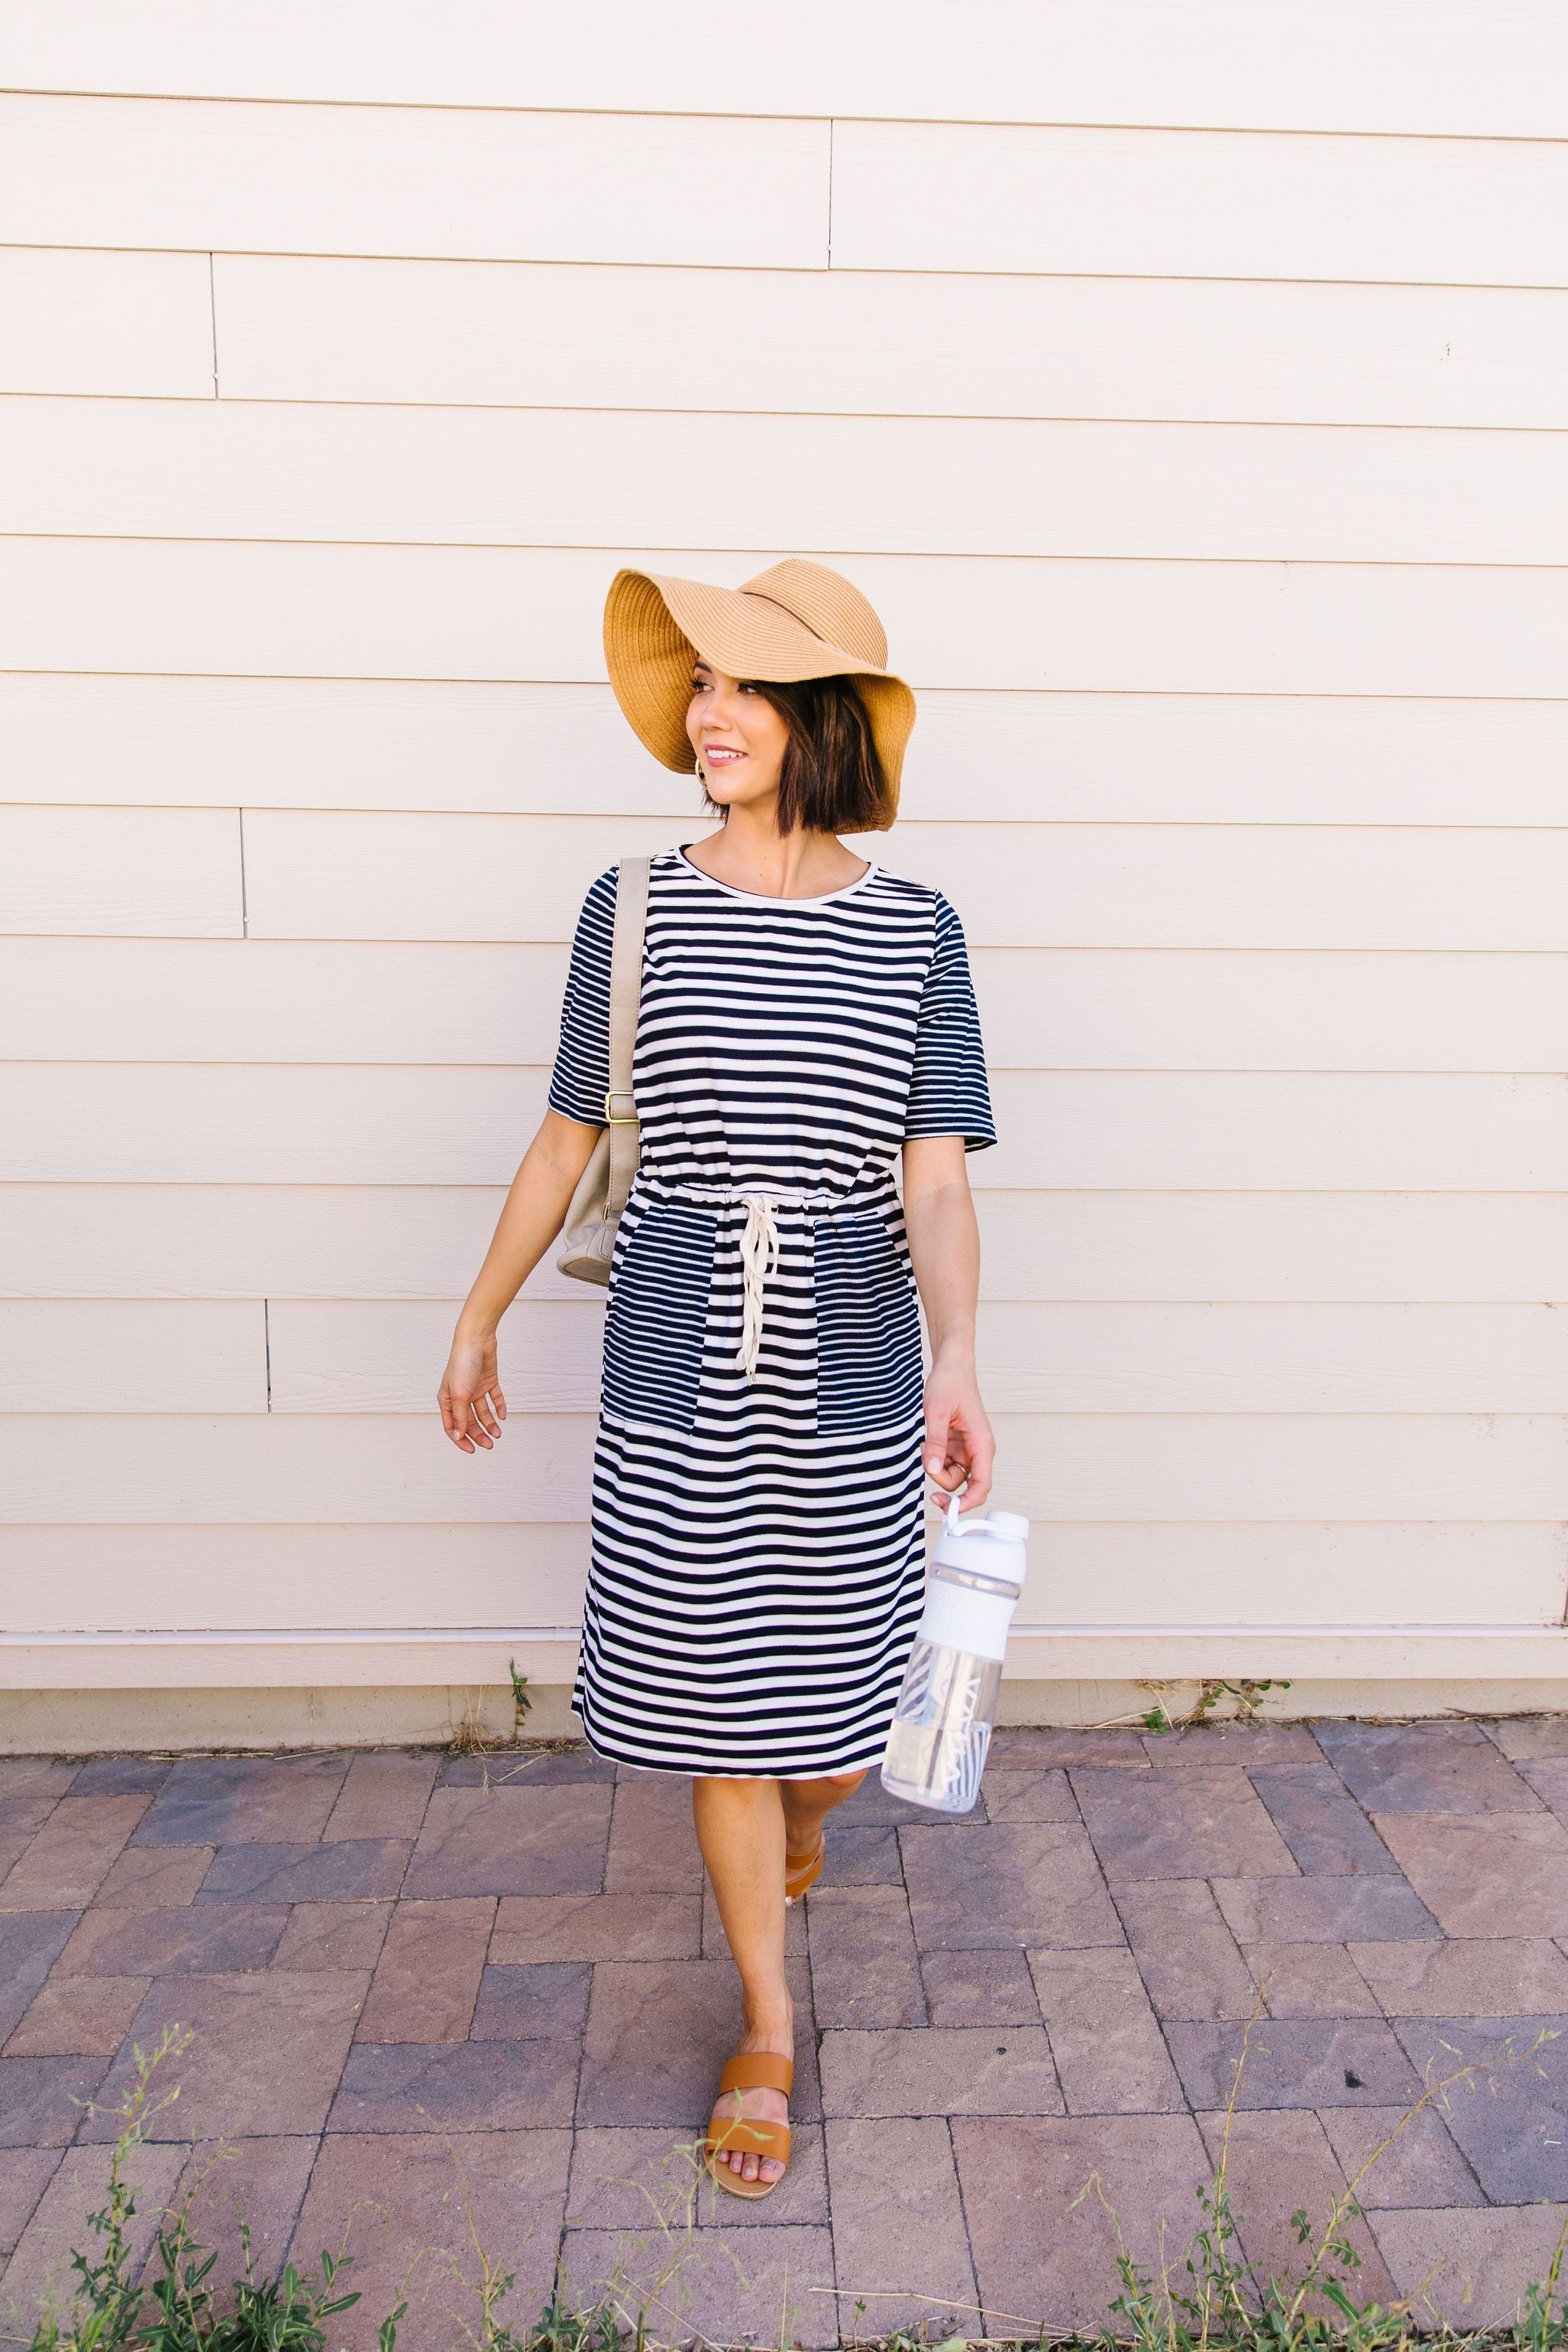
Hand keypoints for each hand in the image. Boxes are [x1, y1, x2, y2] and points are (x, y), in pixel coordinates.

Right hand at [438, 1328, 506, 1452]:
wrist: (477, 1340)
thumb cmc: (462, 1364)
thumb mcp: (460, 1395)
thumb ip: (460, 1416)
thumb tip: (459, 1436)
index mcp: (447, 1400)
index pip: (452, 1426)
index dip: (460, 1439)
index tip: (472, 1450)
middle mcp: (460, 1396)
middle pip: (468, 1421)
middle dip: (478, 1434)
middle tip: (490, 1445)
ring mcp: (475, 1388)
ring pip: (482, 1412)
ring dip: (489, 1424)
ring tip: (498, 1434)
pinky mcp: (488, 1381)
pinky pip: (494, 1398)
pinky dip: (499, 1407)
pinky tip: (503, 1416)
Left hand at [922, 1354, 993, 1512]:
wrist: (951, 1366)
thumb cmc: (950, 1383)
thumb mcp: (937, 1412)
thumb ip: (936, 1443)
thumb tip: (933, 1470)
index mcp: (982, 1445)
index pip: (982, 1485)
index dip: (967, 1503)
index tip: (949, 1509)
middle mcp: (977, 1451)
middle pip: (962, 1484)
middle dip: (941, 1478)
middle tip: (927, 1458)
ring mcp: (966, 1449)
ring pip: (950, 1475)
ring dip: (934, 1465)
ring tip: (927, 1441)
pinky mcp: (956, 1446)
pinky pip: (944, 1463)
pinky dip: (933, 1457)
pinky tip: (928, 1441)